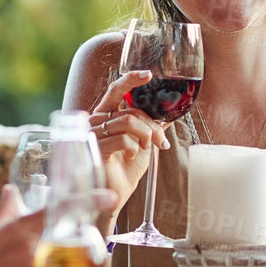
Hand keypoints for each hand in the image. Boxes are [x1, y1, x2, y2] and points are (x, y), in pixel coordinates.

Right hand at [90, 69, 170, 210]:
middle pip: (130, 109)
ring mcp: (94, 134)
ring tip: (149, 148)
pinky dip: (134, 147)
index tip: (149, 75)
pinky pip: (122, 139)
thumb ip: (153, 125)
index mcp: (107, 114)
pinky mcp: (95, 149)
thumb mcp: (144, 142)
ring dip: (146, 135)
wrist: (117, 192)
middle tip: (161, 140)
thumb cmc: (126, 167)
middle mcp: (97, 120)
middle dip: (152, 124)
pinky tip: (131, 156)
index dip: (131, 79)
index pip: (116, 89)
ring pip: (127, 121)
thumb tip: (171, 112)